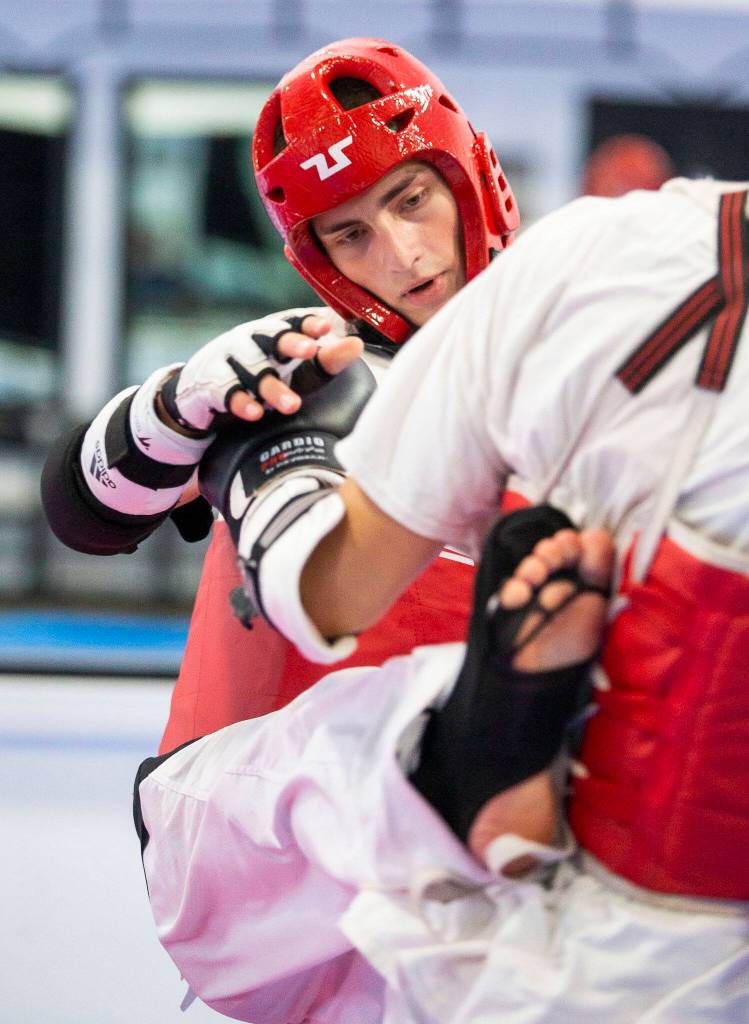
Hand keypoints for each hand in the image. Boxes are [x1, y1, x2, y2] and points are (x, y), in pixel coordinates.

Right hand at [159, 311, 363, 433]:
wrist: (201, 390)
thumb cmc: (261, 374)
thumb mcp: (296, 367)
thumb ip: (327, 358)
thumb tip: (357, 344)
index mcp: (274, 332)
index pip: (293, 321)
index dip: (309, 323)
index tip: (327, 327)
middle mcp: (252, 341)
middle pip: (272, 337)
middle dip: (291, 342)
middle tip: (311, 350)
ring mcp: (230, 360)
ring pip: (253, 371)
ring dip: (272, 387)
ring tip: (293, 405)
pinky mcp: (213, 384)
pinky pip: (226, 392)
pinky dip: (241, 402)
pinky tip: (255, 413)